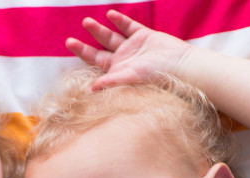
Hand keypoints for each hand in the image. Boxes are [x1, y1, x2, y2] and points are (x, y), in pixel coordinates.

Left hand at [66, 10, 191, 88]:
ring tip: (86, 22)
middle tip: (69, 39)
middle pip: (100, 49)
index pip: (94, 60)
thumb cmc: (155, 76)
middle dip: (85, 44)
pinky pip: (130, 27)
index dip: (82, 51)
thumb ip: (109, 82)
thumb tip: (88, 91)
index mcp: (117, 70)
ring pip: (112, 36)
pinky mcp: (145, 36)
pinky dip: (120, 21)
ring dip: (99, 29)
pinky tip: (111, 15)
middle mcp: (123, 59)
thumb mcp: (129, 78)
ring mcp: (133, 47)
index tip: (69, 42)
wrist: (180, 66)